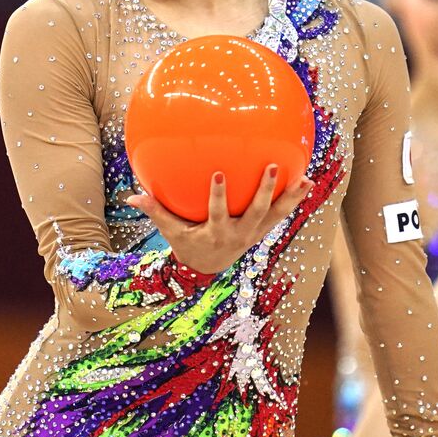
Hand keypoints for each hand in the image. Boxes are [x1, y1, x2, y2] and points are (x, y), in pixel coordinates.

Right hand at [126, 166, 313, 274]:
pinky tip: (307, 181)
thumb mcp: (170, 232)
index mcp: (217, 232)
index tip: (218, 174)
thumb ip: (155, 212)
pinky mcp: (263, 231)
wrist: (207, 269)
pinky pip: (281, 215)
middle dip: (265, 191)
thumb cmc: (186, 244)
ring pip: (276, 215)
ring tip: (306, 179)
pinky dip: (294, 200)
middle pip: (256, 212)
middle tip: (273, 167)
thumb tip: (130, 195)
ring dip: (291, 197)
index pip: (218, 213)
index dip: (218, 196)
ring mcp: (254, 234)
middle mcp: (240, 234)